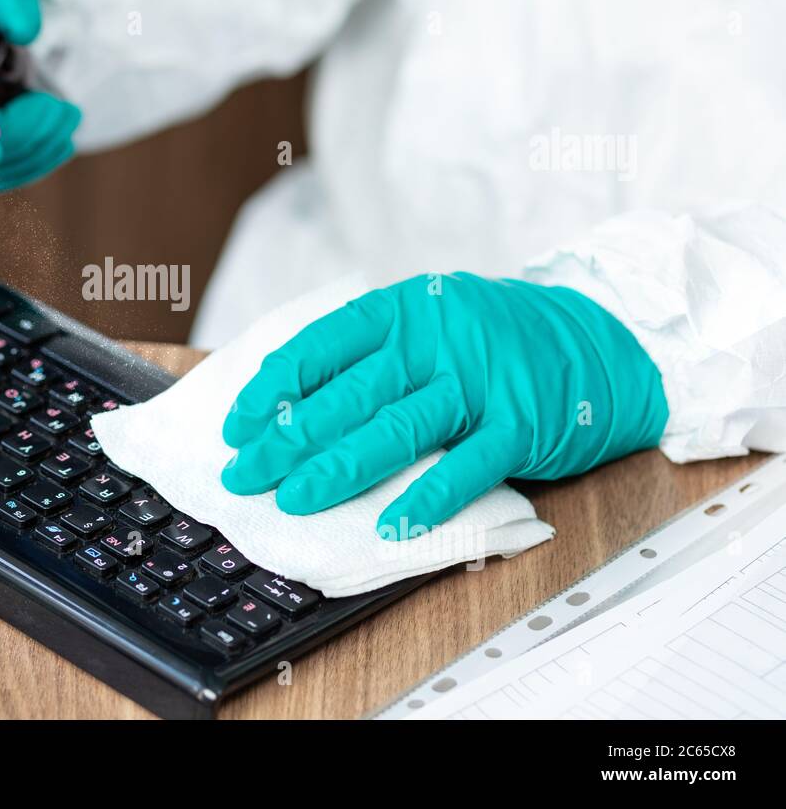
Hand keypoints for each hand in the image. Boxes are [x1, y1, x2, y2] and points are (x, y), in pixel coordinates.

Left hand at [220, 273, 667, 538]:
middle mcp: (436, 339)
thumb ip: (369, 355)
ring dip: (338, 470)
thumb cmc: (492, 340)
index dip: (273, 389)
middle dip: (287, 441)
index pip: (321, 347)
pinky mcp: (520, 423)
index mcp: (403, 310)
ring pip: (396, 429)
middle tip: (244, 477)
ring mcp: (480, 380)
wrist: (599, 341)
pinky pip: (467, 466)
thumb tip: (287, 406)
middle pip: (347, 395)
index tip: (237, 428)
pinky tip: (388, 526)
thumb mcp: (427, 325)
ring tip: (294, 500)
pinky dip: (427, 499)